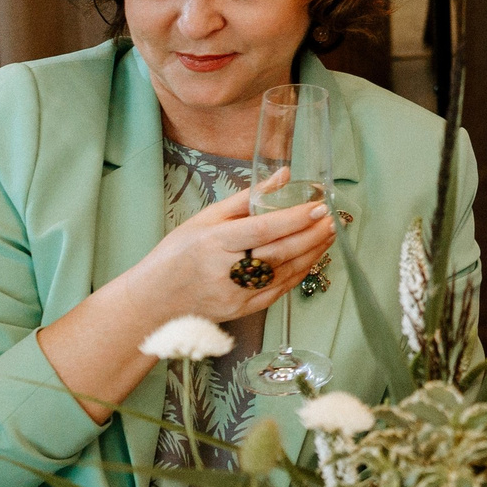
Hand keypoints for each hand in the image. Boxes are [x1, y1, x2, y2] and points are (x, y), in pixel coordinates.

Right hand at [111, 173, 336, 327]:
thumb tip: (283, 175)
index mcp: (213, 243)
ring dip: (312, 253)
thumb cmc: (176, 254)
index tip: (318, 207)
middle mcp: (225, 270)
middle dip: (311, 235)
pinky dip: (299, 273)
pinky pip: (278, 291)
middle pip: (278, 252)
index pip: (262, 229)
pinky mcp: (242, 310)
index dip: (294, 219)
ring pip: (284, 273)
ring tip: (329, 234)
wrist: (153, 301)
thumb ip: (246, 199)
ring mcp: (235, 294)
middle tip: (333, 219)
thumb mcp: (204, 219)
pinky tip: (312, 257)